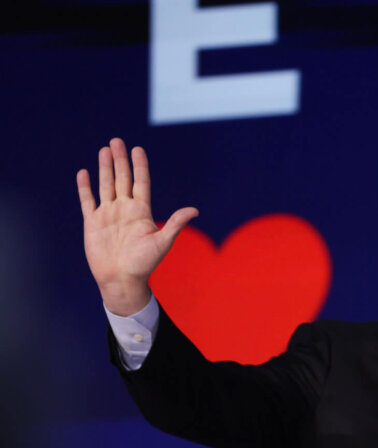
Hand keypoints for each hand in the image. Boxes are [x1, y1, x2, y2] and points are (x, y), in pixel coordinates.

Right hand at [77, 138, 197, 314]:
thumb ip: (175, 223)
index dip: (139, 166)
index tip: (138, 149)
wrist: (122, 280)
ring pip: (105, 185)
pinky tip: (84, 172)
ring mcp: (108, 215)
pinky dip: (85, 187)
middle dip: (120, 160)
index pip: (140, 182)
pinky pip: (88, 201)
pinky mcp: (92, 223)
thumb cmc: (144, 263)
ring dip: (104, 168)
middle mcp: (124, 209)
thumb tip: (195, 210)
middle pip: (122, 178)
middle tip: (117, 141)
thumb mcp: (162, 242)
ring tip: (104, 150)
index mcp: (141, 211)